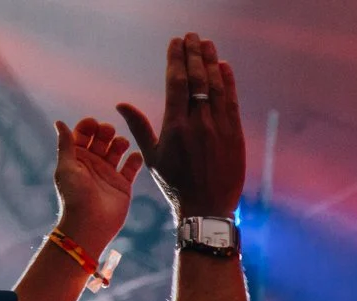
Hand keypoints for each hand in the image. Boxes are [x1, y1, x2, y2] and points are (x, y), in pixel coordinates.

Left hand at [51, 117, 143, 254]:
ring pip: (117, 150)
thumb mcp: (66, 167)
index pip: (83, 135)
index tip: (93, 123)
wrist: (89, 225)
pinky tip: (134, 156)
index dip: (88, 126)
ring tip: (121, 144)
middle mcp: (93, 164)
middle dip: (105, 131)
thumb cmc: (74, 196)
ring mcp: (108, 173)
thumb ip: (66, 144)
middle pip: (101, 139)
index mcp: (77, 158)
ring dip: (120, 142)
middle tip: (108, 132)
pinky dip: (135, 159)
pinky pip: (132, 167)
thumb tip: (59, 122)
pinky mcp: (123, 184)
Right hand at [115, 33, 245, 218]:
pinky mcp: (235, 135)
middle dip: (194, 54)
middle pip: (197, 79)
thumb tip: (121, 104)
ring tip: (208, 44)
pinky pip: (231, 102)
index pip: (177, 83)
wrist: (207, 208)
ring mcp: (219, 128)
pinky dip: (228, 83)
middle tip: (192, 36)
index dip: (177, 59)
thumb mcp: (153, 157)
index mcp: (176, 126)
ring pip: (216, 87)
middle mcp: (199, 123)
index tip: (176, 42)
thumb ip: (140, 127)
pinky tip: (224, 67)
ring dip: (212, 62)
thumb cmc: (176, 185)